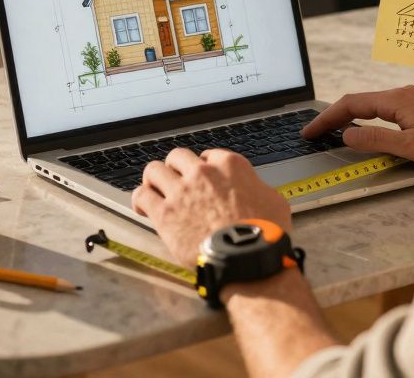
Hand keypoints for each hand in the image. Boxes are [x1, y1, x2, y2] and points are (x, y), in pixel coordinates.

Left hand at [133, 148, 291, 266]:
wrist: (246, 258)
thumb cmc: (264, 235)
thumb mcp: (274, 201)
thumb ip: (257, 188)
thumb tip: (255, 190)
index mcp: (230, 166)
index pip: (209, 155)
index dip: (203, 166)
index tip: (201, 176)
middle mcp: (203, 173)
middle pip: (178, 157)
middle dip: (176, 168)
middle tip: (175, 180)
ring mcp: (181, 191)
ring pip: (154, 170)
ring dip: (153, 179)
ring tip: (154, 188)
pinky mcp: (165, 213)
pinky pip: (142, 196)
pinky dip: (140, 198)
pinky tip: (141, 205)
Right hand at [301, 85, 413, 168]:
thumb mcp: (411, 146)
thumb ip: (377, 139)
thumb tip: (347, 136)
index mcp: (397, 100)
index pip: (351, 104)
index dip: (327, 118)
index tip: (310, 131)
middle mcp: (402, 95)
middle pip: (358, 102)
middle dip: (333, 116)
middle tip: (313, 132)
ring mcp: (411, 100)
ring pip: (371, 105)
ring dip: (348, 116)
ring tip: (330, 130)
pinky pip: (383, 109)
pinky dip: (365, 117)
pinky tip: (363, 127)